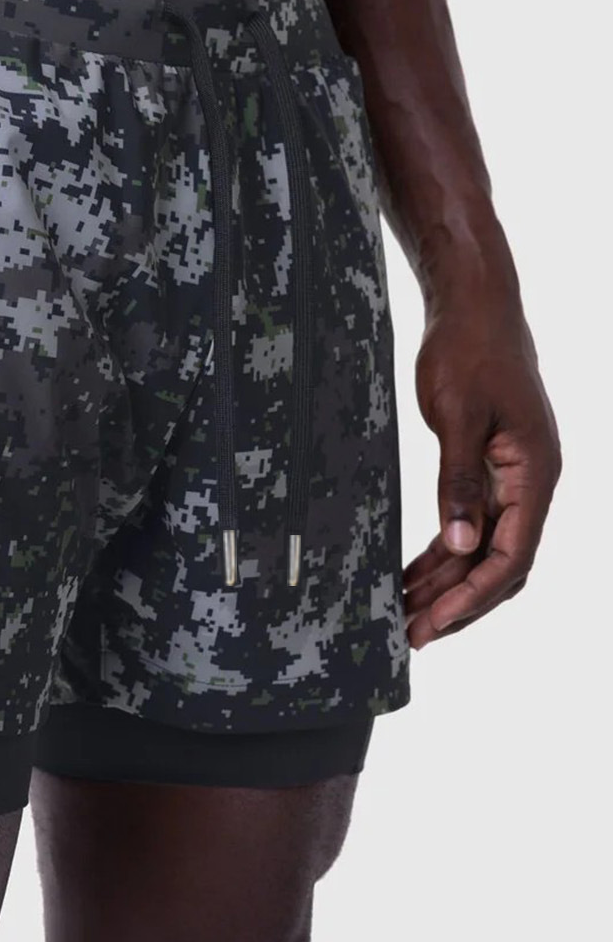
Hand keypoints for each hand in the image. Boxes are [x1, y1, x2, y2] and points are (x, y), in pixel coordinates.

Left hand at [403, 296, 560, 648]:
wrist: (474, 307)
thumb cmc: (468, 351)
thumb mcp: (457, 416)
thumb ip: (459, 481)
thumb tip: (458, 545)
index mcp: (536, 474)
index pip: (511, 556)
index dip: (473, 596)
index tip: (434, 623)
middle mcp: (533, 483)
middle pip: (500, 563)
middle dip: (458, 602)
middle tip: (411, 634)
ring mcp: (514, 477)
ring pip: (484, 548)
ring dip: (448, 582)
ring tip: (404, 612)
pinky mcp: (490, 467)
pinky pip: (471, 523)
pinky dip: (443, 551)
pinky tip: (414, 572)